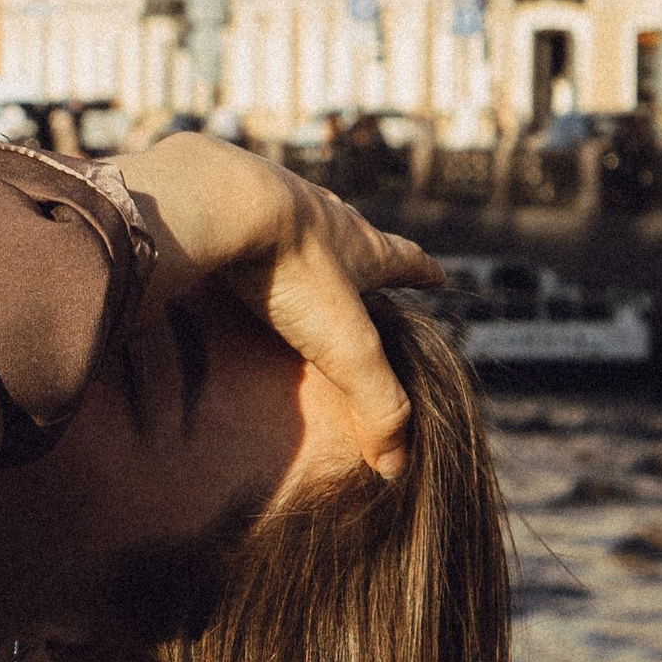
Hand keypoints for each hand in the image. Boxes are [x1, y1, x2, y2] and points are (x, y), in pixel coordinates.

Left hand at [117, 134, 440, 478]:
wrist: (221, 200)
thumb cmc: (291, 272)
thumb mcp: (345, 347)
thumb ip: (375, 405)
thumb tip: (396, 468)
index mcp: (359, 248)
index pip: (404, 261)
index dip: (422, 272)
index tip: (440, 275)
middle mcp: (321, 216)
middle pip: (353, 232)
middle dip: (363, 246)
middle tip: (366, 251)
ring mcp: (270, 197)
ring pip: (297, 216)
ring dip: (304, 232)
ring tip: (299, 242)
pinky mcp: (221, 194)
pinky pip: (237, 214)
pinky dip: (242, 227)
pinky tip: (225, 237)